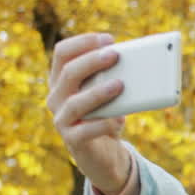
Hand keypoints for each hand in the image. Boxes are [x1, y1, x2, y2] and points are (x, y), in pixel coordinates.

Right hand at [45, 33, 132, 194]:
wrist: (104, 155)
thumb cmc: (106, 117)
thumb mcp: (109, 95)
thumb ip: (113, 79)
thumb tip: (137, 64)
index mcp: (62, 81)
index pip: (62, 53)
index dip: (83, 43)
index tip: (108, 39)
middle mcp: (56, 98)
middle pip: (68, 73)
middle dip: (92, 61)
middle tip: (115, 55)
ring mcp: (61, 120)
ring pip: (75, 102)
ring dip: (98, 92)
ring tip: (120, 85)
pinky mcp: (72, 141)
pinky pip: (85, 131)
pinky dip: (103, 124)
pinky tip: (118, 120)